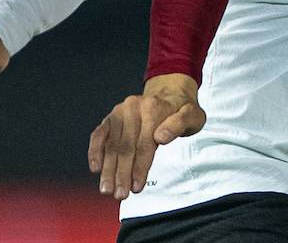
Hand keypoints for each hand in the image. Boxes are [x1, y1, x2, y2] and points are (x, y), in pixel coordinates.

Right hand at [88, 74, 206, 199]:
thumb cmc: (181, 109)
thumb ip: (179, 124)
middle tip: (120, 194)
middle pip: (125, 146)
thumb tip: (161, 136)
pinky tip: (96, 168)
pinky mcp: (111, 117)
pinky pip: (99, 135)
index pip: (144, 144)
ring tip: (107, 188)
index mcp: (154, 108)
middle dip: (121, 173)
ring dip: (108, 169)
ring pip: (111, 144)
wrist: (170, 93)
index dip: (140, 167)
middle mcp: (133, 108)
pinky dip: (95, 152)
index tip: (137, 186)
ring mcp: (119, 112)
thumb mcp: (192, 115)